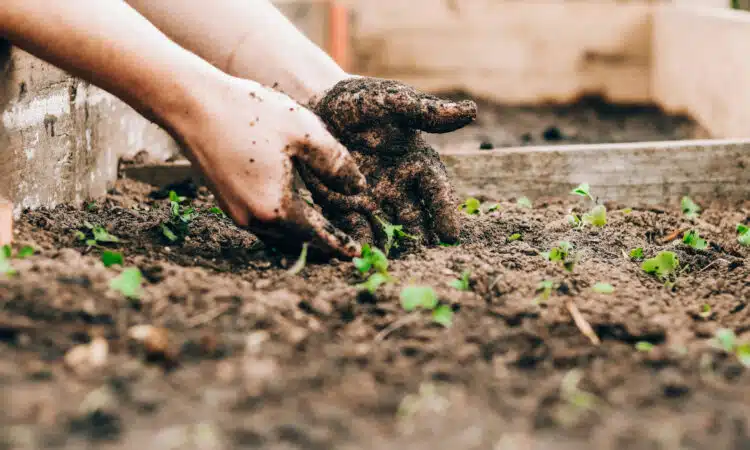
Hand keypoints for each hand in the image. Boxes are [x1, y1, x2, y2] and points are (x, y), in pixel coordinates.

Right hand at [173, 75, 365, 257]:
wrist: (192, 104)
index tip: (358, 253)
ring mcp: (236, 212)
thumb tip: (358, 188)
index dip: (339, 244)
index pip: (317, 237)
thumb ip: (336, 164)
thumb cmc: (250, 113)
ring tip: (325, 230)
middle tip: (345, 245)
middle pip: (297, 241)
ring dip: (301, 234)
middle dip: (322, 244)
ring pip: (278, 234)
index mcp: (277, 208)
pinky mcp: (226, 201)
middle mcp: (254, 219)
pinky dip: (283, 221)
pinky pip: (263, 221)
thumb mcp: (305, 132)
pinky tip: (295, 209)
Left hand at [301, 77, 476, 247]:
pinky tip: (360, 256)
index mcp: (418, 163)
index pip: (437, 191)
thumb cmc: (361, 100)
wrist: (318, 105)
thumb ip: (426, 112)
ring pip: (389, 229)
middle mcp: (400, 187)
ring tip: (394, 264)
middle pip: (416, 218)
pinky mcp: (346, 207)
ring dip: (392, 247)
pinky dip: (360, 243)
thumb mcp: (392, 102)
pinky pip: (355, 228)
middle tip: (425, 259)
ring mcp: (374, 200)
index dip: (445, 212)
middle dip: (421, 239)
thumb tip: (471, 111)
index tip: (451, 235)